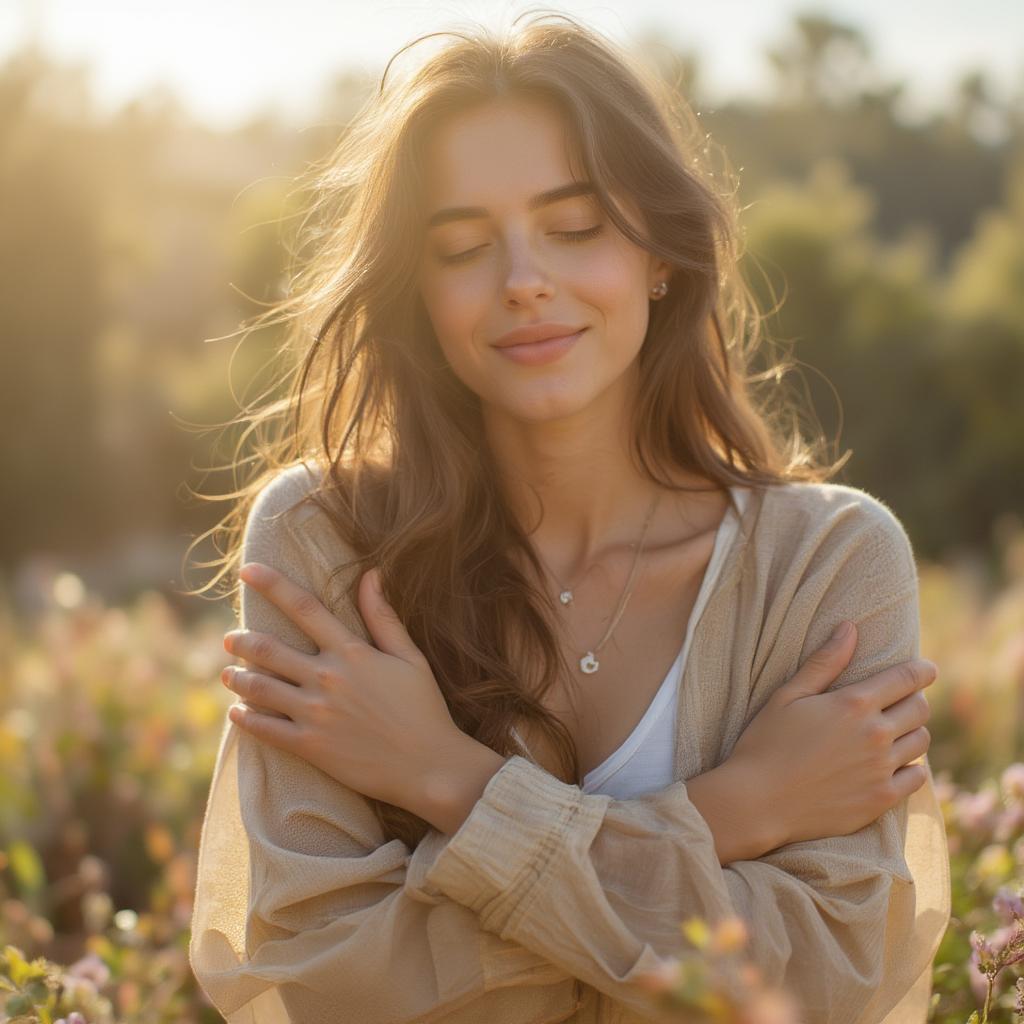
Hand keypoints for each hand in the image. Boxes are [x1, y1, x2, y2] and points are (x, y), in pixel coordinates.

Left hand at [220, 561, 466, 811]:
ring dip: (236, 678)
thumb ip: (384, 616)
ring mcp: (315, 713)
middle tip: (230, 638)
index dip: (272, 584)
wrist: (428, 767)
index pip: (304, 607)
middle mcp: (328, 678)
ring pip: (259, 688)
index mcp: (352, 652)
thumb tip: (371, 574)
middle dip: (242, 640)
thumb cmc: (423, 708)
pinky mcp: (310, 746)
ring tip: (227, 673)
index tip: (248, 570)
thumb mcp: (410, 657)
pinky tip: (236, 713)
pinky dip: (244, 718)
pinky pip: (265, 729)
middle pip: (269, 649)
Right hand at [727, 621, 937, 850]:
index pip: (906, 679)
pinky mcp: (881, 799)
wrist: (759, 801)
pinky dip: (910, 767)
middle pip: (919, 709)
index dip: (922, 671)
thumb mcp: (788, 696)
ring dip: (912, 732)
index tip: (927, 669)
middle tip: (901, 702)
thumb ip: (824, 662)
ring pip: (921, 742)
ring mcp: (881, 769)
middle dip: (915, 700)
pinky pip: (917, 778)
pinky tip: (891, 764)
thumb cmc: (766, 742)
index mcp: (853, 704)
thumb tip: (849, 628)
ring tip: (894, 733)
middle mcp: (876, 734)